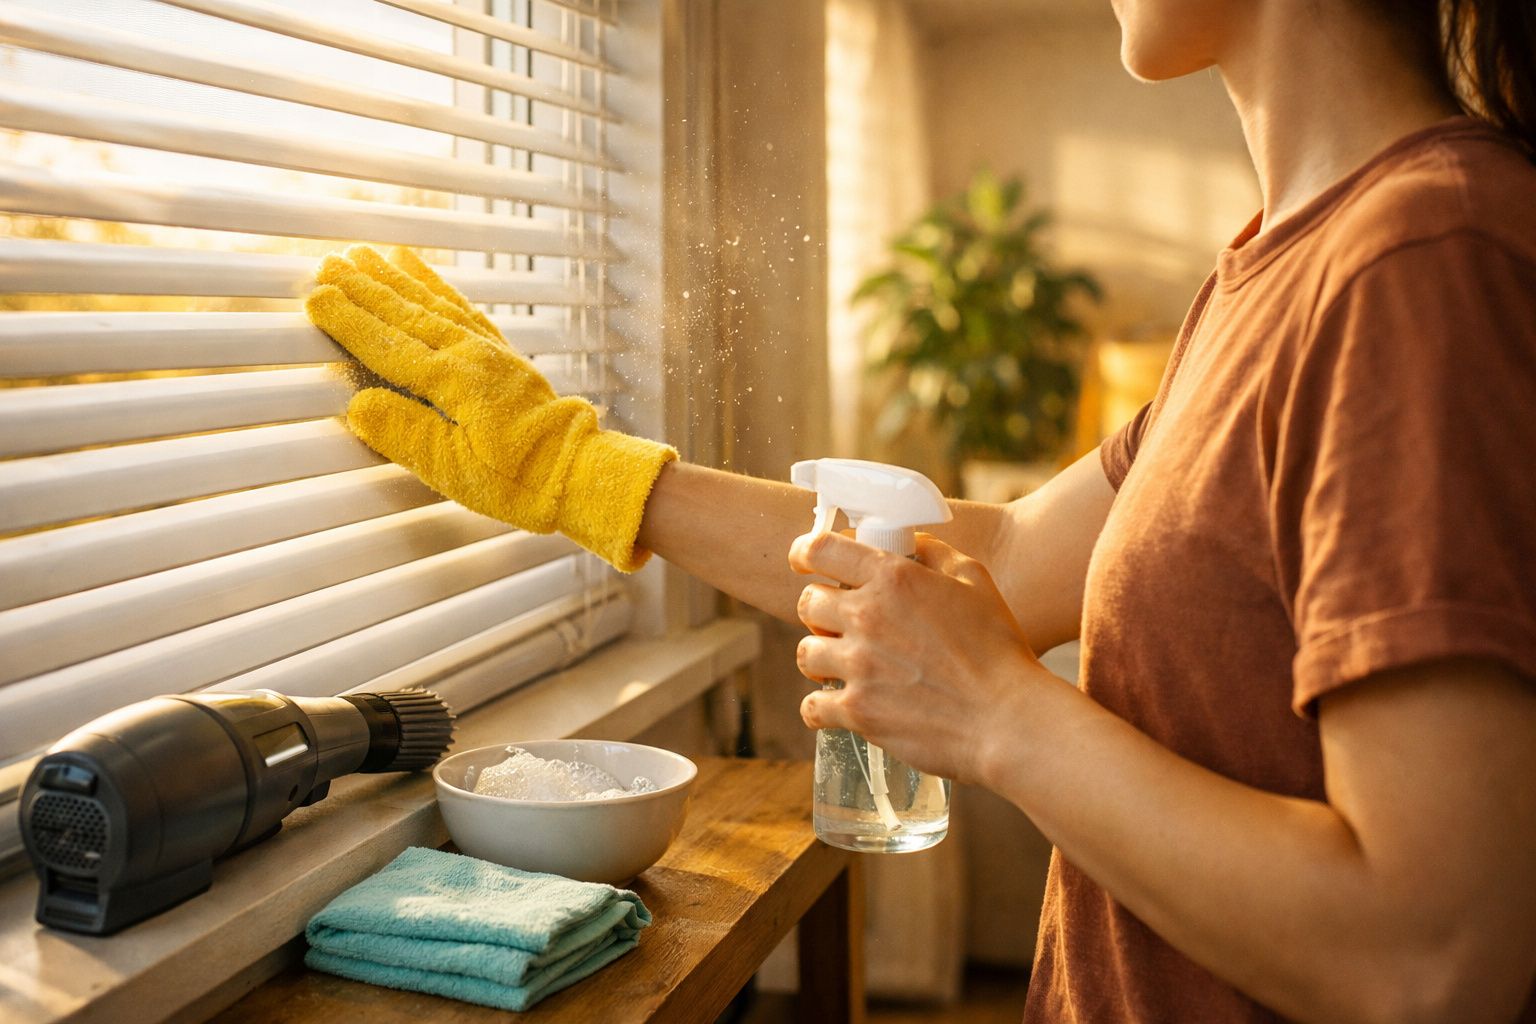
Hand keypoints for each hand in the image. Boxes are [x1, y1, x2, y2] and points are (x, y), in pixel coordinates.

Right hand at [305, 245, 674, 570]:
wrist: (578, 472)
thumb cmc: (518, 480)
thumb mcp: (454, 470)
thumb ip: (405, 435)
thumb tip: (357, 406)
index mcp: (453, 382)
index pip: (387, 345)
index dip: (348, 321)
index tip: (314, 297)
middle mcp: (470, 356)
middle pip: (405, 314)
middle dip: (363, 288)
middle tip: (326, 263)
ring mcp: (489, 351)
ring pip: (432, 304)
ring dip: (395, 279)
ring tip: (366, 255)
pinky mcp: (502, 355)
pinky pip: (463, 310)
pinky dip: (438, 287)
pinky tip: (421, 273)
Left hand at [789, 531, 1047, 783]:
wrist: (1008, 720)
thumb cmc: (998, 650)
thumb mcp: (976, 581)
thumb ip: (936, 554)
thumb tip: (908, 544)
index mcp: (893, 579)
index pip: (820, 549)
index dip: (805, 552)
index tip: (804, 561)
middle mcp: (867, 616)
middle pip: (808, 603)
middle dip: (821, 612)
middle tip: (843, 626)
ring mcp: (858, 666)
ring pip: (805, 653)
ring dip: (821, 659)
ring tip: (845, 668)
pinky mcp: (857, 711)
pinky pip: (812, 705)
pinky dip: (820, 708)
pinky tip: (838, 707)